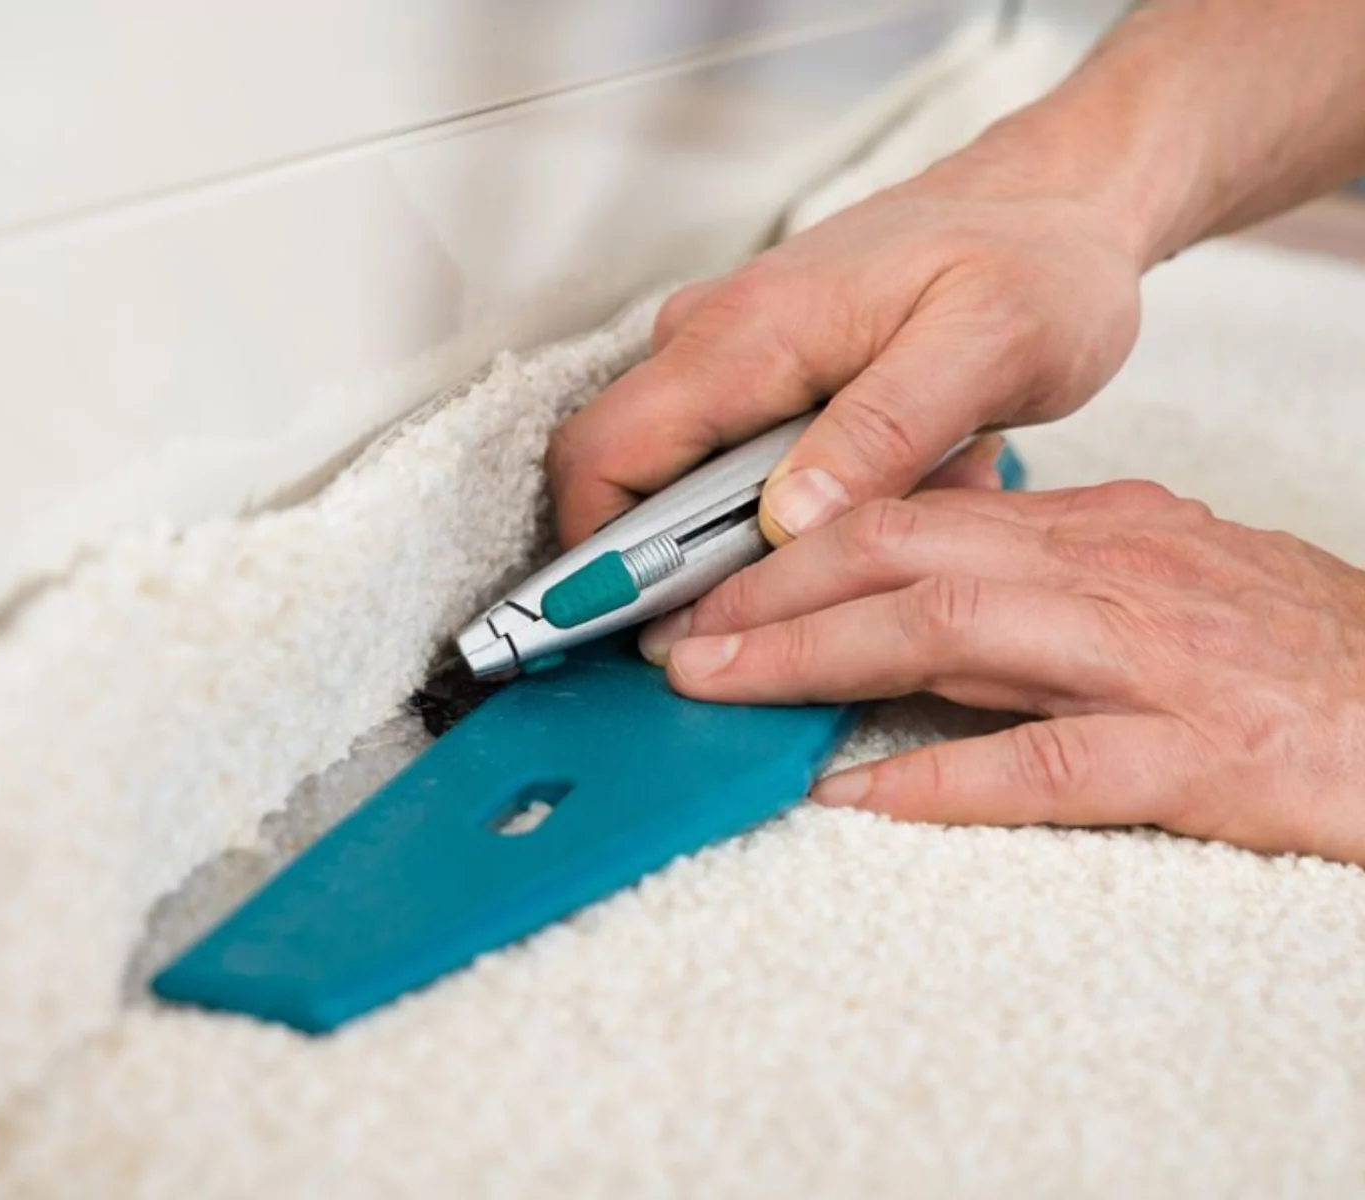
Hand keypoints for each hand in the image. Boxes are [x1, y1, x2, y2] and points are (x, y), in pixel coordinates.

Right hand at [547, 156, 1145, 548]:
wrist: (1058, 201)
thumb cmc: (1033, 263)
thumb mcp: (985, 349)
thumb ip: (881, 434)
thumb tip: (785, 521)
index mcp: (746, 335)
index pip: (604, 455)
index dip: (595, 556)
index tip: (638, 633)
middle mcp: (712, 338)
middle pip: (619, 475)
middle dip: (673, 565)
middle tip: (789, 604)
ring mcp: (727, 352)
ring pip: (676, 478)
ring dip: (749, 536)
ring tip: (874, 521)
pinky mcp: (757, 371)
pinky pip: (726, 462)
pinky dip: (784, 505)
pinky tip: (880, 492)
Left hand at [638, 481, 1364, 865]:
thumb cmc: (1290, 649)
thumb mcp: (1156, 574)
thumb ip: (1039, 570)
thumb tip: (922, 576)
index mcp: (1090, 530)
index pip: (907, 516)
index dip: (789, 547)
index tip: (703, 581)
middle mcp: (1103, 573)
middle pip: (900, 557)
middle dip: (766, 591)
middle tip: (668, 632)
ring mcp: (1145, 659)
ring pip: (948, 633)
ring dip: (810, 657)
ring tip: (712, 686)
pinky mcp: (1191, 754)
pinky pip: (1043, 764)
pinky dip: (938, 777)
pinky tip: (852, 796)